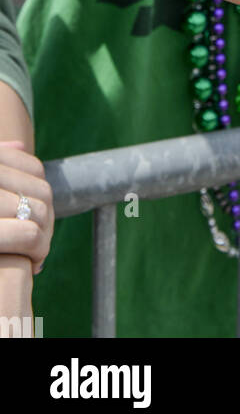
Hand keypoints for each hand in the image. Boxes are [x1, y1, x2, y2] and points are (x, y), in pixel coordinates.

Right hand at [0, 141, 53, 275]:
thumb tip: (19, 147)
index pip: (34, 169)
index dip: (41, 197)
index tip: (35, 224)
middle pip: (42, 192)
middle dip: (46, 224)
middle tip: (38, 251)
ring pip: (39, 213)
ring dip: (42, 242)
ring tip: (33, 260)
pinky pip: (28, 234)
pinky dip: (36, 251)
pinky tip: (31, 265)